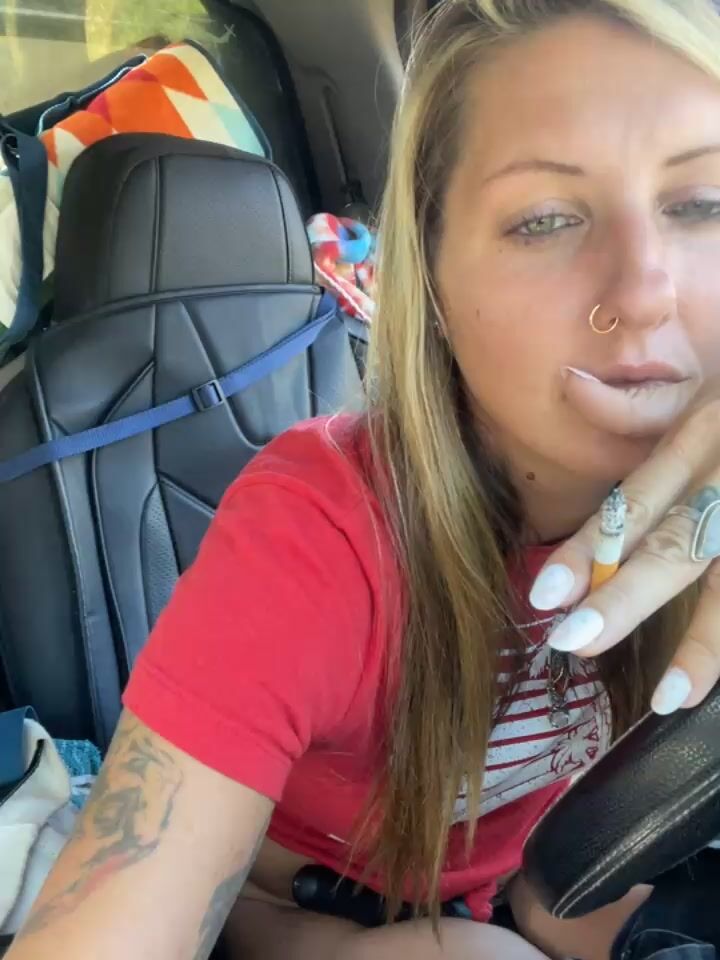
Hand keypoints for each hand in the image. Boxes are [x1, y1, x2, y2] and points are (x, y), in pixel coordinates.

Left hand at [528, 389, 719, 715]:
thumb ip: (637, 402)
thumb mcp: (699, 385)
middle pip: (677, 545)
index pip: (633, 503)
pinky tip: (709, 678)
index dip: (589, 550)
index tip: (545, 594)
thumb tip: (568, 386)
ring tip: (669, 695)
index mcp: (699, 440)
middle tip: (573, 643)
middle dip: (626, 600)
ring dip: (705, 642)